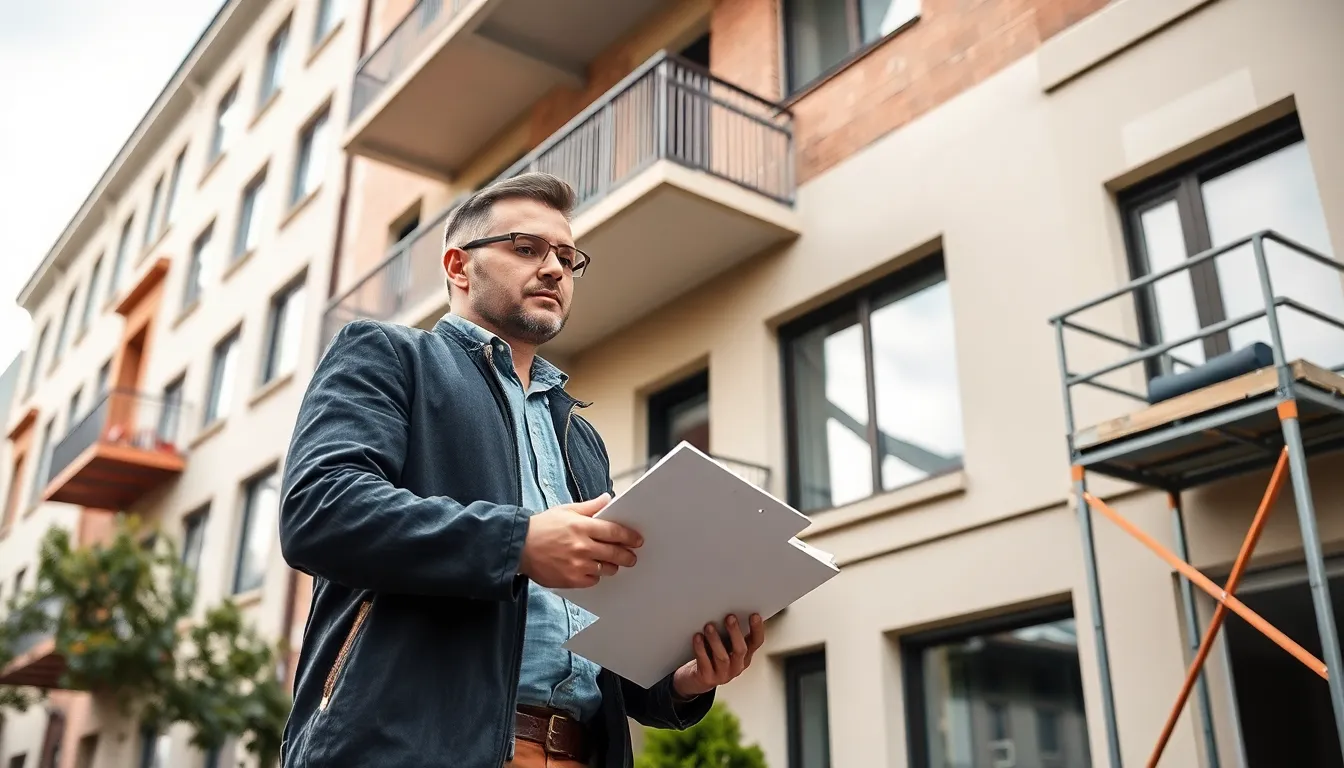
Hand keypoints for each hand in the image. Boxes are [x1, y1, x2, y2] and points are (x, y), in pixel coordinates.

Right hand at [518, 493, 643, 588]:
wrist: (518, 547)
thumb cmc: (542, 527)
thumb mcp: (565, 510)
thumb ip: (590, 507)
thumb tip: (608, 499)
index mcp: (582, 526)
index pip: (614, 532)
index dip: (629, 537)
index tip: (637, 540)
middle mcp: (581, 546)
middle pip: (614, 553)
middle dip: (627, 555)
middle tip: (631, 556)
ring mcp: (577, 565)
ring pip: (606, 569)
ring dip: (612, 566)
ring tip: (611, 563)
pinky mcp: (570, 580)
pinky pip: (593, 580)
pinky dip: (594, 576)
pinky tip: (591, 569)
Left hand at [672, 613, 764, 698]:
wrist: (696, 680)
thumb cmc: (712, 657)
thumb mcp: (725, 645)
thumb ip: (729, 633)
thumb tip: (728, 609)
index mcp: (744, 656)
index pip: (756, 643)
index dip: (757, 629)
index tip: (754, 615)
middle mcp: (736, 666)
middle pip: (740, 650)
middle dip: (735, 633)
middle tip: (730, 617)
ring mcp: (723, 675)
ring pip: (722, 657)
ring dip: (715, 640)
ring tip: (709, 626)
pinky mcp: (707, 678)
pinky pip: (704, 662)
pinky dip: (700, 649)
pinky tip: (697, 637)